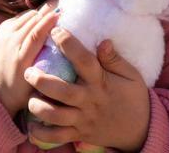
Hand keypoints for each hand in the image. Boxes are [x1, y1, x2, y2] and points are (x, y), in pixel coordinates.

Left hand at [0, 1, 59, 117]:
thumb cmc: (22, 90)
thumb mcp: (39, 84)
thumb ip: (51, 68)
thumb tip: (69, 51)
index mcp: (21, 60)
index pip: (36, 35)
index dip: (48, 22)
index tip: (61, 15)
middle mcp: (10, 45)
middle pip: (32, 21)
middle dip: (48, 14)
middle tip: (63, 10)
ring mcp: (4, 35)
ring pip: (28, 16)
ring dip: (41, 14)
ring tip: (54, 16)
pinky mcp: (2, 29)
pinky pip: (22, 16)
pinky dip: (33, 16)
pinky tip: (41, 21)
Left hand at [24, 29, 150, 150]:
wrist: (140, 129)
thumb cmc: (133, 97)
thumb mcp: (131, 75)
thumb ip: (114, 59)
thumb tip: (103, 41)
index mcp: (101, 82)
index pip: (84, 61)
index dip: (69, 45)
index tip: (56, 31)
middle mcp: (90, 101)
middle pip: (62, 92)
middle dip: (42, 81)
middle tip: (28, 71)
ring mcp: (83, 119)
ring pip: (55, 116)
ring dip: (39, 107)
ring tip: (29, 98)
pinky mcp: (79, 134)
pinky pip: (56, 137)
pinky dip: (41, 134)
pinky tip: (32, 125)